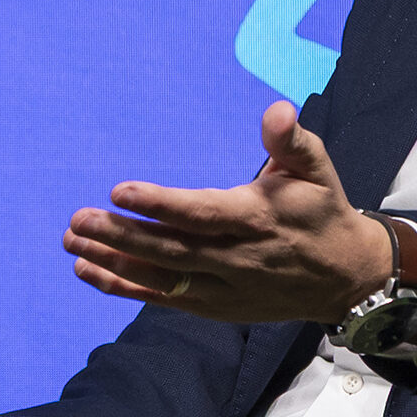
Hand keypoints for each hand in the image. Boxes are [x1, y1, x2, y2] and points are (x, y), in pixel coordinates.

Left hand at [63, 101, 391, 323]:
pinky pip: (162, 298)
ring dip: (113, 261)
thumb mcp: (317, 166)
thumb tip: (276, 110)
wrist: (343, 276)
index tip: (120, 191)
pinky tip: (90, 270)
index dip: (160, 205)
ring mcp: (222, 288)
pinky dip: (124, 286)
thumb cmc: (321, 209)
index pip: (201, 213)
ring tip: (73, 242)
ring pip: (160, 277)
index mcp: (257, 217)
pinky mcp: (213, 306)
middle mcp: (235, 258)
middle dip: (121, 235)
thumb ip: (291, 138)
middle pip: (170, 249)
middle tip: (78, 220)